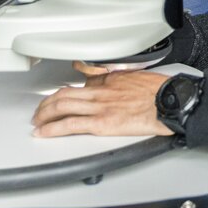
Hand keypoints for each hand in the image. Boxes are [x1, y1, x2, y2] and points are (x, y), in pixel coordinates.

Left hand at [32, 62, 170, 137]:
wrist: (169, 101)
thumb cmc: (160, 91)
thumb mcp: (140, 75)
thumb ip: (124, 78)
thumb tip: (117, 79)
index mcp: (111, 80)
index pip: (82, 83)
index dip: (67, 90)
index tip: (60, 95)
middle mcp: (101, 92)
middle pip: (64, 94)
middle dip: (47, 103)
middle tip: (40, 110)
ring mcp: (99, 107)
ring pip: (62, 106)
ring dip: (45, 114)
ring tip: (37, 121)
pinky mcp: (102, 123)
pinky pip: (70, 125)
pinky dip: (53, 129)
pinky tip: (43, 132)